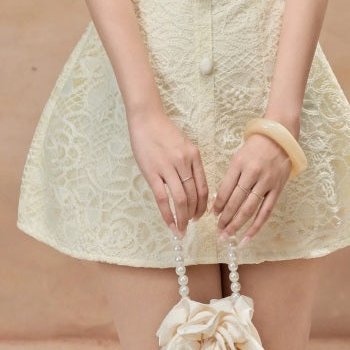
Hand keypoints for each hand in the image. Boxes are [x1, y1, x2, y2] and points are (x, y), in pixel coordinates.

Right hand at [128, 112, 209, 236]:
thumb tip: (192, 187)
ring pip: (180, 199)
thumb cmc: (164, 132)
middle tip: (190, 224)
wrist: (146, 120)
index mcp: (194, 156)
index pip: (203, 187)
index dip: (203, 206)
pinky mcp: (152, 172)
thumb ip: (189, 164)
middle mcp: (184, 162)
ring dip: (182, 218)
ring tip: (181, 229)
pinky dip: (167, 214)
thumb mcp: (184, 145)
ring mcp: (168, 167)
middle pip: (193, 196)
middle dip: (193, 214)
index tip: (200, 216)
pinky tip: (169, 224)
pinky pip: (162, 198)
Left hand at [213, 134, 292, 244]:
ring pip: (249, 209)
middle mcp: (253, 173)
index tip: (213, 214)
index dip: (218, 205)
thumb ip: (230, 177)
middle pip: (236, 201)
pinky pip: (266, 212)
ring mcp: (266, 182)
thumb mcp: (238, 157)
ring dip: (237, 224)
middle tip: (218, 231)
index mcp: (239, 164)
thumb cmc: (255, 148)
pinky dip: (256, 226)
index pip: (225, 189)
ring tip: (227, 235)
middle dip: (225, 219)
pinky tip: (247, 237)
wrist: (279, 138)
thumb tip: (220, 201)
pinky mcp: (277, 189)